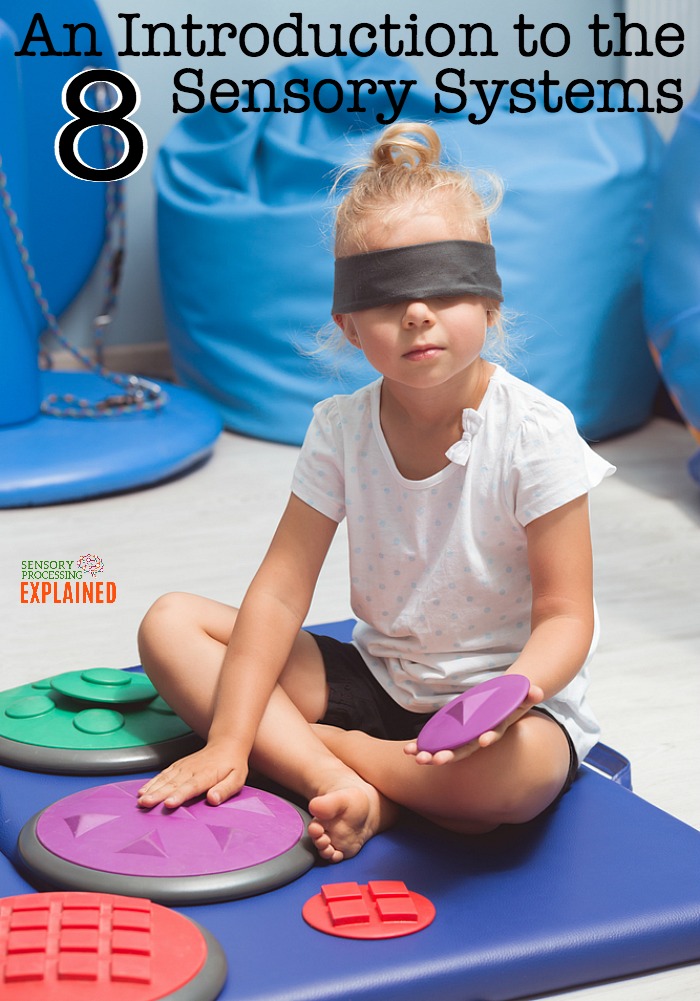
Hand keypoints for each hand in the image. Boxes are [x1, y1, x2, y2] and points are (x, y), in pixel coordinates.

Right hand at [136, 741, 247, 808]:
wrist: (226, 743)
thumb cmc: (233, 765)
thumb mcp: (237, 779)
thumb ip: (225, 789)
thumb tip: (213, 799)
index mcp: (207, 775)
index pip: (191, 786)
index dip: (179, 795)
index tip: (168, 803)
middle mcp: (192, 770)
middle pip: (173, 784)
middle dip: (158, 794)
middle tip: (145, 804)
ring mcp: (183, 766)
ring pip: (165, 778)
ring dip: (152, 789)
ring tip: (140, 800)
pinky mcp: (178, 765)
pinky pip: (163, 774)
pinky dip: (152, 782)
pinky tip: (143, 791)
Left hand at [403, 681, 544, 765]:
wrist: (501, 708)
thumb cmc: (509, 702)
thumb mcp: (521, 696)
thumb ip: (529, 694)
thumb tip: (537, 690)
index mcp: (494, 728)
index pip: (491, 734)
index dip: (488, 737)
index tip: (483, 741)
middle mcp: (478, 739)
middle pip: (465, 749)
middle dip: (450, 755)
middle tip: (436, 760)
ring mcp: (465, 740)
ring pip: (447, 750)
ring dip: (431, 755)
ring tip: (416, 757)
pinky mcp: (453, 737)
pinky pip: (437, 744)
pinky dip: (423, 747)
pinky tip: (408, 749)